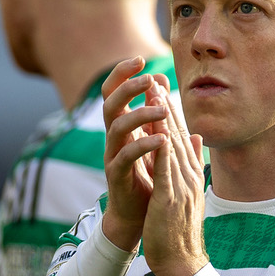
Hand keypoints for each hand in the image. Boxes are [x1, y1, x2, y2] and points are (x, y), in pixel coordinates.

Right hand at [100, 56, 170, 251]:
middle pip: (110, 103)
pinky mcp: (117, 175)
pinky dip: (143, 145)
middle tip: (147, 78)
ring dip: (139, 115)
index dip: (123, 74)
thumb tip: (164, 85)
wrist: (139, 216)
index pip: (116, 92)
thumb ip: (158, 116)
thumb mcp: (156, 141)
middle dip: (127, 87)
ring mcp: (112, 155)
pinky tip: (162, 139)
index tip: (141, 59)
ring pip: (117, 127)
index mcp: (123, 126)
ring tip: (163, 109)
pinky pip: (125, 156)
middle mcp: (114, 137)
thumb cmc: (148, 177)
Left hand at [143, 85, 207, 275]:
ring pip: (173, 148)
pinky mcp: (172, 200)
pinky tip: (159, 132)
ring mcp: (183, 188)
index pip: (181, 138)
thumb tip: (197, 139)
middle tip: (156, 79)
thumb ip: (190, 165)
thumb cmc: (180, 231)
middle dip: (166, 106)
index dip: (171, 112)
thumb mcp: (187, 193)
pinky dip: (163, 151)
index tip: (161, 89)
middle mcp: (190, 177)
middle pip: (178, 136)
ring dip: (164, 119)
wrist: (183, 262)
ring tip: (154, 95)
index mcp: (191, 175)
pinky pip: (167, 171)